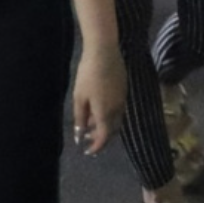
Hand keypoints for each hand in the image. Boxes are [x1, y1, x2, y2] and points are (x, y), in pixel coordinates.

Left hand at [72, 41, 124, 156]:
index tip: (88, 151)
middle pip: (112, 130)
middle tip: (87, 138)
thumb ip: (80, 119)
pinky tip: (98, 108)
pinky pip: (118, 109)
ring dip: (104, 125)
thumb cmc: (88, 75)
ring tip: (90, 122)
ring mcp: (123, 98)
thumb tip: (79, 136)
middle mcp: (118, 109)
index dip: (96, 146)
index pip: (104, 137)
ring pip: (116, 119)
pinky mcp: (124, 89)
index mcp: (106, 113)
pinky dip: (108, 114)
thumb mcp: (79, 98)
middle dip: (100, 137)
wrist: (104, 51)